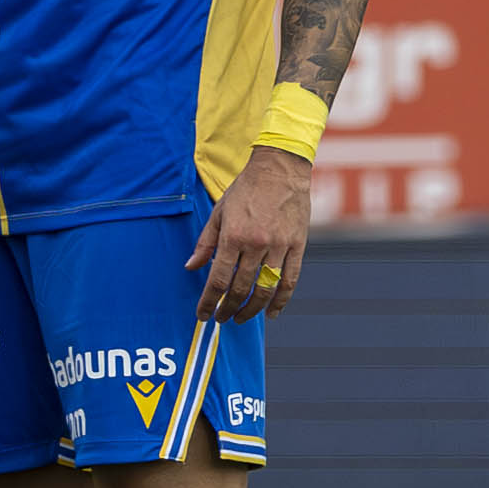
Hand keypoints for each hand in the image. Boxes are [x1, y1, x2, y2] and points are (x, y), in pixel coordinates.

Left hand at [188, 145, 311, 320]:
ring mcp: (279, 246)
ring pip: (265, 289)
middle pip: (240, 288)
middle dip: (227, 309)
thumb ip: (205, 242)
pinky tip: (272, 313)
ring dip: (252, 309)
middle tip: (221, 318)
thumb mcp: (219, 211)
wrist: (280, 168)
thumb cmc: (246, 188)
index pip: (217, 279)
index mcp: (233, 235)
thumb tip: (191, 267)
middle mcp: (255, 244)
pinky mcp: (297, 246)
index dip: (208, 301)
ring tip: (241, 318)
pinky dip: (281, 301)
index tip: (203, 314)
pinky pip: (290, 280)